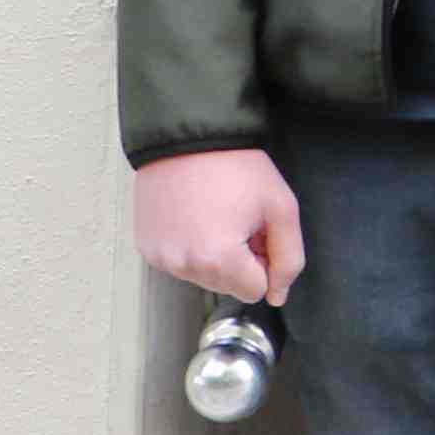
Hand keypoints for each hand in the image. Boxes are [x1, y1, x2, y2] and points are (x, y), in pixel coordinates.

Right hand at [136, 148, 302, 303]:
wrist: (189, 137)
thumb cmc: (237, 168)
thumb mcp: (281, 208)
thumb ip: (288, 258)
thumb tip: (277, 296)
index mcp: (219, 259)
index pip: (255, 290)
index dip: (263, 260)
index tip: (257, 231)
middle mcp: (184, 266)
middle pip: (228, 286)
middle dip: (239, 260)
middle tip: (237, 218)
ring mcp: (160, 258)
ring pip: (203, 277)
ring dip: (214, 256)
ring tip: (215, 215)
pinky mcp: (146, 248)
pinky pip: (179, 263)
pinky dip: (190, 248)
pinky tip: (193, 217)